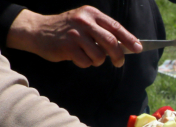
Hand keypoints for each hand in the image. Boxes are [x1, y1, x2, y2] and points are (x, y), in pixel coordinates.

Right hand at [6, 7, 142, 67]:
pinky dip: (85, 63)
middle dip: (118, 56)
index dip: (129, 39)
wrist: (37, 30)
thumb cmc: (67, 30)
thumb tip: (127, 46)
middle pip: (111, 42)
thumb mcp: (84, 23)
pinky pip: (86, 62)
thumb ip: (102, 31)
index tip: (138, 49)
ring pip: (99, 55)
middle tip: (118, 63)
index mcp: (91, 14)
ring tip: (89, 56)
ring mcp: (75, 34)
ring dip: (98, 61)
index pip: (116, 27)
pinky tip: (77, 57)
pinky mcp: (66, 47)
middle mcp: (84, 21)